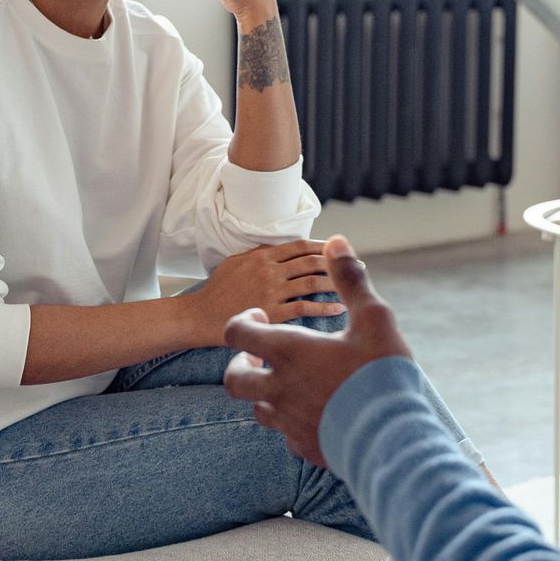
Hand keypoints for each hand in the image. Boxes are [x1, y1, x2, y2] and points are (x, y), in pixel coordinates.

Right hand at [193, 239, 344, 343]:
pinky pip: (304, 307)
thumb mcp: (236, 262)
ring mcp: (271, 291)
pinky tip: (339, 308)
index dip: (324, 246)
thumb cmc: (217, 290)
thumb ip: (260, 255)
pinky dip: (325, 307)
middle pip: (311, 261)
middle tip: (360, 266)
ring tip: (353, 288)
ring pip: (312, 282)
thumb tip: (282, 251)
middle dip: (338, 263)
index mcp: (263, 255)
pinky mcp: (271, 313)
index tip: (341, 249)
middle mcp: (270, 270)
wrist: (199, 315)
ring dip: (337, 284)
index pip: (300, 245)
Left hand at [222, 235, 410, 467]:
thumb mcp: (373, 318)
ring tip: (289, 383)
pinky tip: (312, 414)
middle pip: (234, 379)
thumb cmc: (381, 373)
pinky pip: (285, 434)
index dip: (242, 321)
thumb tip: (336, 242)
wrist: (393, 438)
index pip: (238, 333)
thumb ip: (350, 280)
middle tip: (260, 355)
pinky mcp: (304, 447)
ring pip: (257, 408)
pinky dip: (291, 422)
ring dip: (265, 393)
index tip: (261, 317)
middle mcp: (279, 389)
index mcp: (289, 353)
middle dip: (241, 363)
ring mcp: (289, 422)